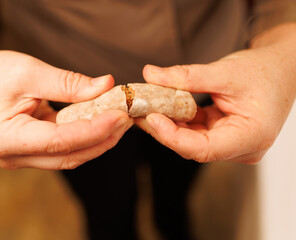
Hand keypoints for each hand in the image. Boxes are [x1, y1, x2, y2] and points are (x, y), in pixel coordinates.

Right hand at [0, 44, 131, 168]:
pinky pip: (65, 148)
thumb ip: (69, 83)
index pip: (59, 141)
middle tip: (128, 118)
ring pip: (70, 156)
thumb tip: (107, 86)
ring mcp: (24, 156)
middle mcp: (13, 155)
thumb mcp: (30, 72)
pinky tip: (104, 123)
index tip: (120, 116)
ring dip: (98, 140)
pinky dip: (86, 137)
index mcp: (6, 138)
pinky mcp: (33, 150)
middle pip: (69, 156)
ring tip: (121, 121)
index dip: (93, 131)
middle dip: (102, 139)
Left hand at [136, 24, 295, 163]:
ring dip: (169, 124)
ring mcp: (232, 144)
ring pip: (192, 140)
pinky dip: (179, 120)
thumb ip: (187, 76)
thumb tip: (150, 74)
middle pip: (193, 146)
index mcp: (251, 137)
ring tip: (146, 106)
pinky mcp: (224, 135)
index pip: (203, 149)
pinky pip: (196, 132)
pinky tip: (163, 107)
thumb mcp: (225, 71)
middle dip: (164, 129)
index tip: (151, 118)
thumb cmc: (264, 71)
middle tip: (139, 111)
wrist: (284, 69)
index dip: (173, 137)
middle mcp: (241, 148)